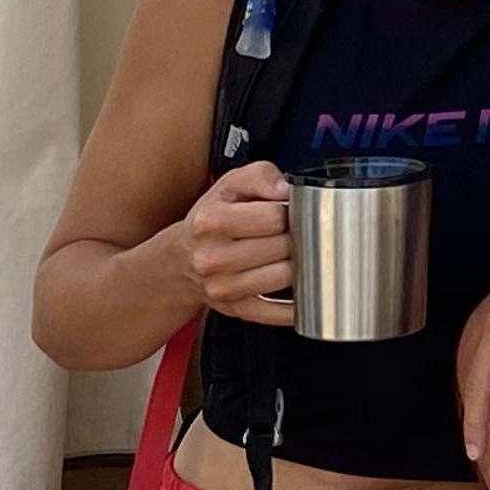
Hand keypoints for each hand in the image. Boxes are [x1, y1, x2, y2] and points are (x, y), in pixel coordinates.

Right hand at [174, 161, 292, 323]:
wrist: (183, 259)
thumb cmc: (213, 217)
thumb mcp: (231, 184)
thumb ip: (261, 176)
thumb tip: (285, 189)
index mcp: (212, 222)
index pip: (274, 217)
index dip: (292, 211)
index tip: (291, 210)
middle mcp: (213, 258)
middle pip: (282, 247)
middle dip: (298, 236)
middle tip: (296, 231)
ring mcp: (224, 287)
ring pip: (285, 277)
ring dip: (300, 264)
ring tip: (294, 252)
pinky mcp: (237, 310)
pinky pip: (277, 313)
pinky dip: (296, 305)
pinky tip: (305, 289)